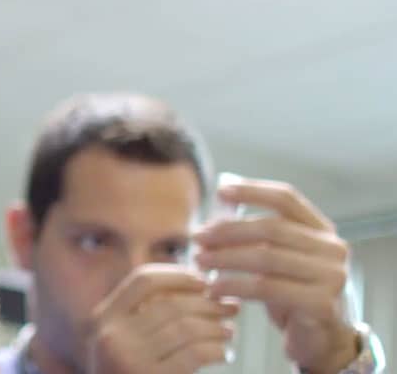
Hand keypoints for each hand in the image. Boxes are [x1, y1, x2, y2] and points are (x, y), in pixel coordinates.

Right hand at [83, 265, 238, 373]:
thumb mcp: (122, 341)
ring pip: (186, 327)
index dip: (178, 276)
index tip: (204, 281)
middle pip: (171, 303)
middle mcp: (111, 335)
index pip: (143, 281)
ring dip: (217, 327)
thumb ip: (143, 315)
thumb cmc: (130, 373)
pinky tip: (223, 353)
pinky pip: (194, 354)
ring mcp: (129, 358)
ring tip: (230, 331)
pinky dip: (216, 350)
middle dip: (208, 303)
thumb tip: (195, 284)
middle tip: (230, 307)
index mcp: (102, 318)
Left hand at [193, 178, 358, 373]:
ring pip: (266, 258)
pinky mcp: (320, 303)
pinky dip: (234, 286)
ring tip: (198, 261)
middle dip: (228, 231)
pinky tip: (212, 289)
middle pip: (271, 229)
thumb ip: (258, 234)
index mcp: (323, 230)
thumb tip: (220, 200)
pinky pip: (266, 288)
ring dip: (225, 258)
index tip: (219, 191)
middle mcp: (333, 249)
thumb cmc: (290, 294)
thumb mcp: (277, 259)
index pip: (287, 199)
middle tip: (197, 238)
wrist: (319, 340)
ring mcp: (332, 276)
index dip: (252, 191)